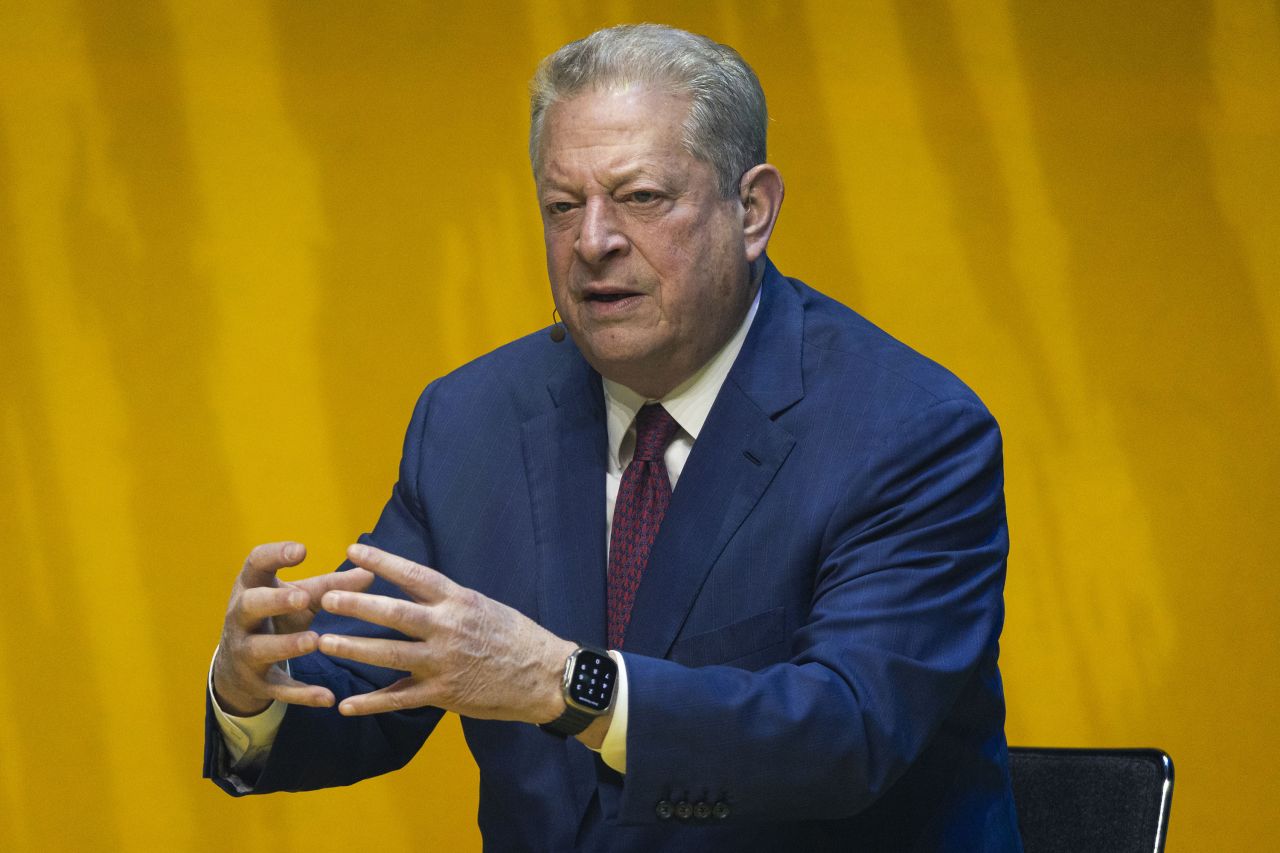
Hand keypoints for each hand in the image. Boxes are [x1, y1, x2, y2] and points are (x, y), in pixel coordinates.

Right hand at [213, 541, 373, 715]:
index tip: (302, 550)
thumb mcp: (300, 598)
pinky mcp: (256, 682)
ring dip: (285, 646)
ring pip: (259, 649)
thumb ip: (331, 586)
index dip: (275, 555)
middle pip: (249, 606)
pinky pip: (278, 690)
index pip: (255, 564)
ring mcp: (245, 651)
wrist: (239, 664)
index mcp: (252, 587)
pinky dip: (302, 695)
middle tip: (301, 598)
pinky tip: (328, 698)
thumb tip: (372, 572)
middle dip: (274, 602)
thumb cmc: (277, 616)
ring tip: (313, 642)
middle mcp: (241, 618)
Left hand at [316, 543, 576, 725]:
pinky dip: (372, 704)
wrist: (546, 676)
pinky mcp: (444, 694)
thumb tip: (415, 588)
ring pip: (389, 655)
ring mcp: (444, 663)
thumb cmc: (516, 637)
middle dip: (356, 605)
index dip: (381, 562)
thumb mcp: (485, 606)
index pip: (414, 576)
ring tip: (322, 643)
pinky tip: (346, 706)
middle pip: (394, 614)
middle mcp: (448, 628)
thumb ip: (449, 601)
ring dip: (353, 649)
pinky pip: (401, 699)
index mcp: (459, 601)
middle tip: (324, 597)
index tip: (352, 551)